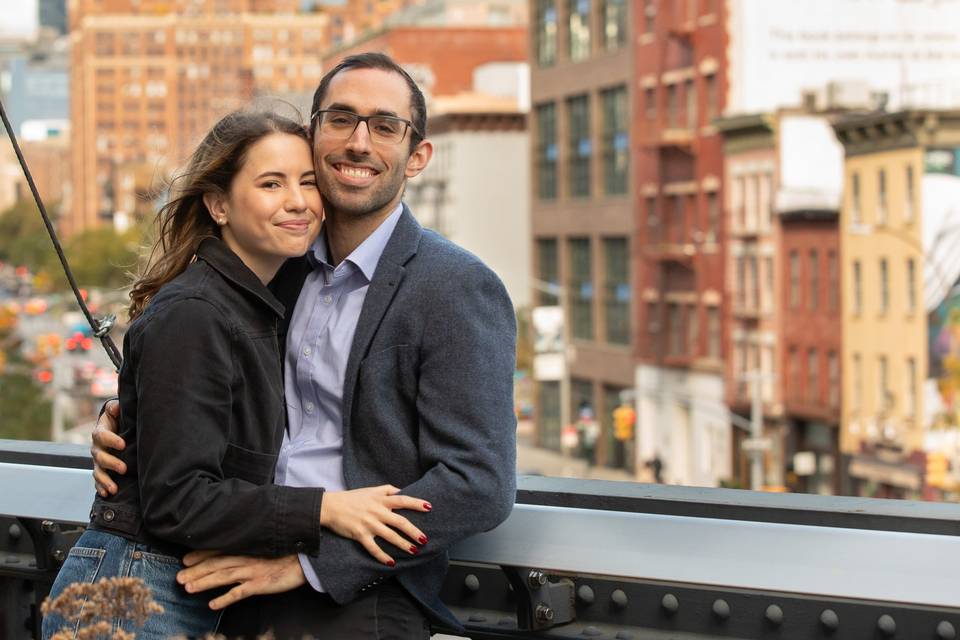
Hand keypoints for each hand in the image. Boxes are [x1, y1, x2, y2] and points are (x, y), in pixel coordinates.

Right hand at [91, 399, 126, 495]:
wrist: (114, 428)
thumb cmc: (118, 418)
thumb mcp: (115, 411)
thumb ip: (114, 408)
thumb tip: (116, 407)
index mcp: (100, 432)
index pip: (102, 436)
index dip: (111, 440)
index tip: (123, 444)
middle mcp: (97, 448)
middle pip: (100, 457)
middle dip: (111, 463)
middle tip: (124, 468)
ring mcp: (98, 460)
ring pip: (98, 471)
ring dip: (105, 480)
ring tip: (114, 488)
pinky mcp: (101, 470)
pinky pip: (98, 480)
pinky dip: (101, 487)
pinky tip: (107, 494)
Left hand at [177, 552, 304, 609]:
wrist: (307, 557)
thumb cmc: (288, 551)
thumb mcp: (268, 544)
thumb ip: (252, 546)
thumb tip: (238, 548)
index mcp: (247, 547)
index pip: (219, 550)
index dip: (201, 554)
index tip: (185, 559)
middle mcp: (246, 558)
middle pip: (216, 564)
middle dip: (195, 570)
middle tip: (178, 577)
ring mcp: (252, 571)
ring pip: (222, 576)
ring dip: (204, 582)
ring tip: (187, 588)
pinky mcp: (260, 584)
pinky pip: (239, 592)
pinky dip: (225, 598)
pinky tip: (212, 605)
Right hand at [320, 485, 430, 565]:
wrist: (331, 506)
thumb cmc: (352, 498)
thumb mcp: (371, 489)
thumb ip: (387, 490)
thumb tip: (402, 491)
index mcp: (381, 500)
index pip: (403, 500)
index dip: (416, 503)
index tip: (429, 507)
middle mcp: (377, 512)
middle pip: (400, 522)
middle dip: (414, 531)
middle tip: (425, 539)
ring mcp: (369, 524)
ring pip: (390, 536)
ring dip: (403, 544)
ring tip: (414, 551)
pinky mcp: (360, 535)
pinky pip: (374, 548)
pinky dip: (383, 556)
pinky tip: (392, 562)